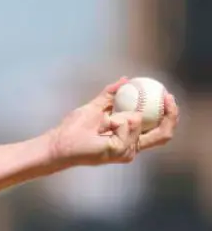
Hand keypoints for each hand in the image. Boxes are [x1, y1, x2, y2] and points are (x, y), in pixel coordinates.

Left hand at [46, 76, 179, 167]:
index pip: (158, 129)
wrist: (58, 142)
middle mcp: (132, 147)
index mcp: (129, 138)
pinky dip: (115, 120)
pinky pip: (127, 125)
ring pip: (140, 123)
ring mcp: (127, 151)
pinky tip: (103, 125)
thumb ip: (110, 95)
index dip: (169, 113)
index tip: (167, 94)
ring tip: (105, 121)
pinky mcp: (120, 151)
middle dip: (171, 115)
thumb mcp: (96, 106)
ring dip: (122, 115)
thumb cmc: (73, 128)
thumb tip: (126, 79)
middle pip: (163, 134)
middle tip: (167, 97)